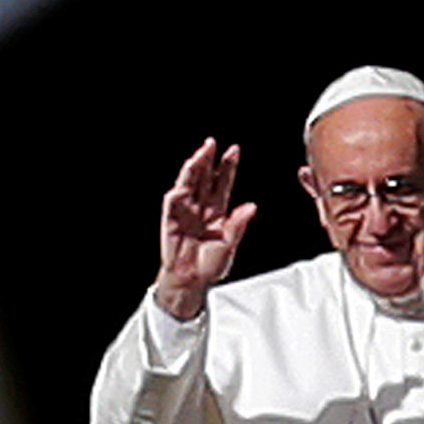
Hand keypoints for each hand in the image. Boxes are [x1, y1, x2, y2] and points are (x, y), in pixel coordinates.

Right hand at [152, 137, 255, 319]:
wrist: (192, 281)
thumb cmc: (210, 264)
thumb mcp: (229, 244)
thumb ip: (238, 225)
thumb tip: (252, 207)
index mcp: (218, 211)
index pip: (222, 183)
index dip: (227, 167)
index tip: (234, 150)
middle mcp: (201, 207)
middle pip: (205, 177)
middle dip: (208, 160)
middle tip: (212, 143)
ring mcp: (185, 211)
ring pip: (189, 184)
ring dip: (193, 168)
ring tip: (199, 155)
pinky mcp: (171, 220)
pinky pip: (173, 202)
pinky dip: (178, 190)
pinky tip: (183, 183)